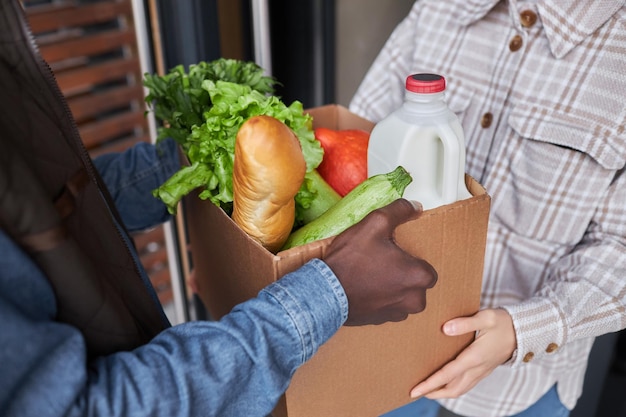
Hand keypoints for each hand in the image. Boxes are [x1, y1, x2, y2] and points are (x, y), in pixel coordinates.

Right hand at [323, 198, 437, 325]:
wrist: (325, 292)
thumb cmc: (351, 260)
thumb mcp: (375, 223)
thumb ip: (399, 211)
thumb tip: (416, 207)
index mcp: (419, 277)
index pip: (426, 267)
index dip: (409, 257)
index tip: (392, 252)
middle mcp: (414, 300)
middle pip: (415, 282)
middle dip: (402, 272)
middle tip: (380, 261)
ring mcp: (397, 314)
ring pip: (402, 294)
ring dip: (391, 285)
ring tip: (370, 273)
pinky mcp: (380, 321)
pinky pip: (387, 305)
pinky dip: (379, 296)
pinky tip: (363, 285)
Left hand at [410, 308, 516, 398]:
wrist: (525, 331)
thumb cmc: (504, 322)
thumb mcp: (486, 317)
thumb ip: (465, 323)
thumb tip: (445, 329)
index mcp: (474, 357)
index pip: (447, 374)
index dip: (429, 383)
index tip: (415, 390)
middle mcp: (477, 368)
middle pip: (452, 389)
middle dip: (433, 392)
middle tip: (416, 392)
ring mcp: (482, 371)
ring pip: (460, 389)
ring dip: (442, 393)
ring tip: (427, 390)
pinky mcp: (484, 370)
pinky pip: (466, 385)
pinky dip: (453, 388)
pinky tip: (445, 383)